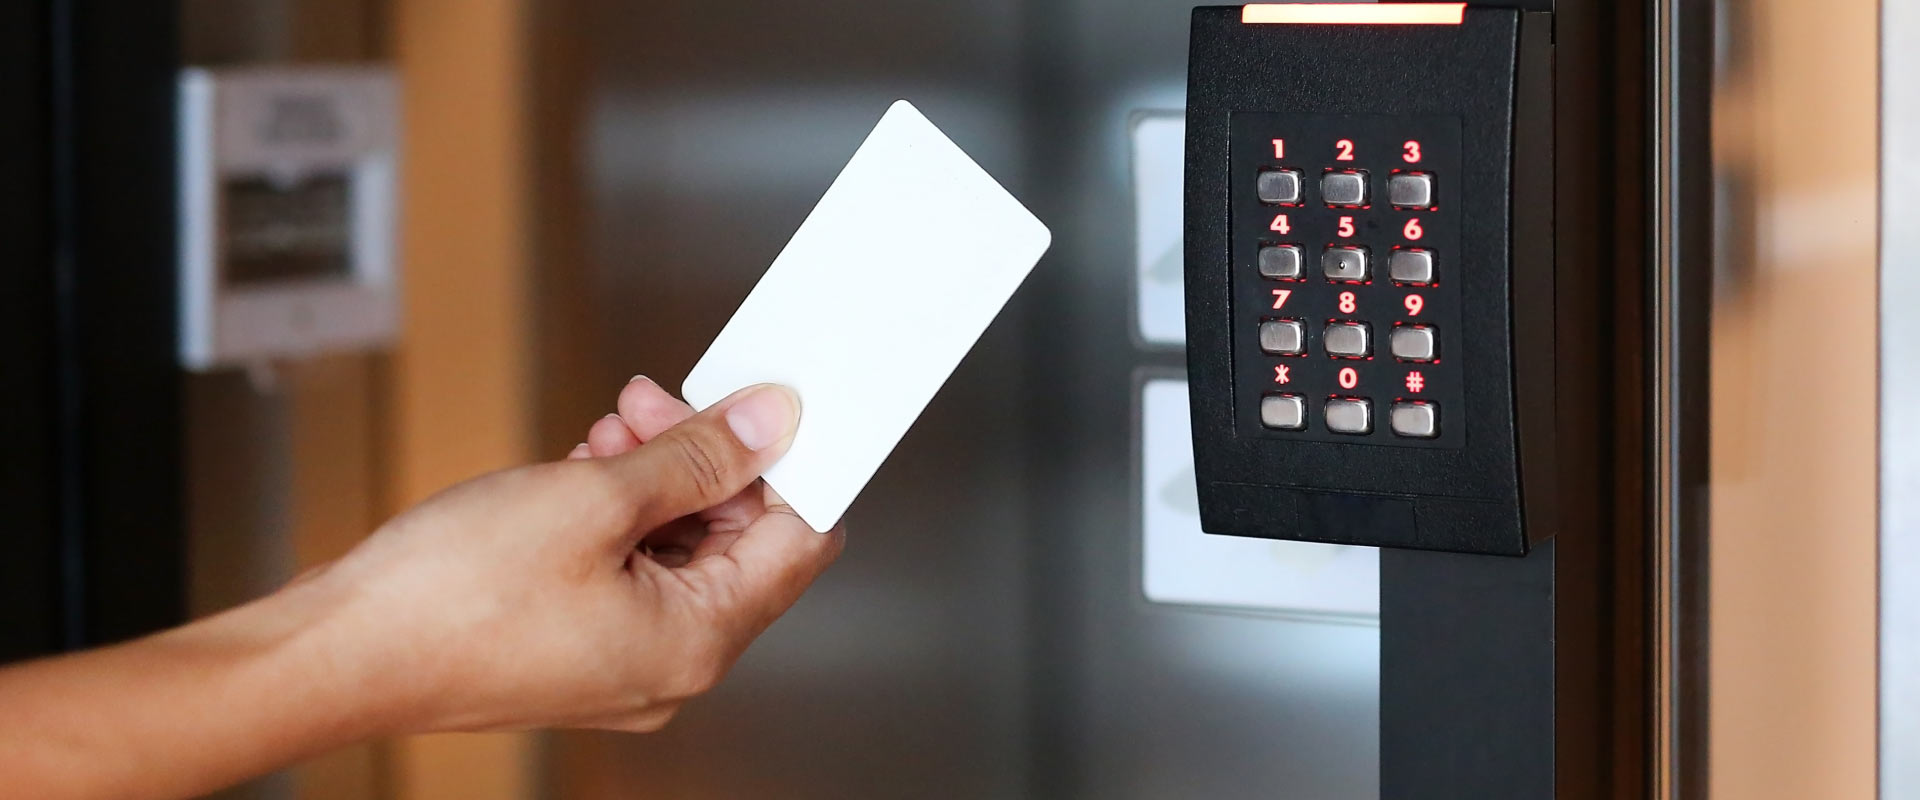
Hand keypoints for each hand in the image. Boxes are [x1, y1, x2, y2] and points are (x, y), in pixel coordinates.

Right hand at [302, 378, 843, 732]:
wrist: (337, 652)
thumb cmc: (447, 599)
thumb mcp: (593, 497)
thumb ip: (694, 458)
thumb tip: (769, 425)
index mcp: (697, 642)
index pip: (798, 543)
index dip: (790, 465)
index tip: (768, 408)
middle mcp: (669, 664)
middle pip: (737, 543)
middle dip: (708, 462)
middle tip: (659, 404)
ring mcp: (619, 658)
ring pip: (677, 549)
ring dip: (657, 478)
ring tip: (610, 430)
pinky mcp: (574, 643)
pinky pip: (627, 569)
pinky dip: (617, 513)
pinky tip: (584, 466)